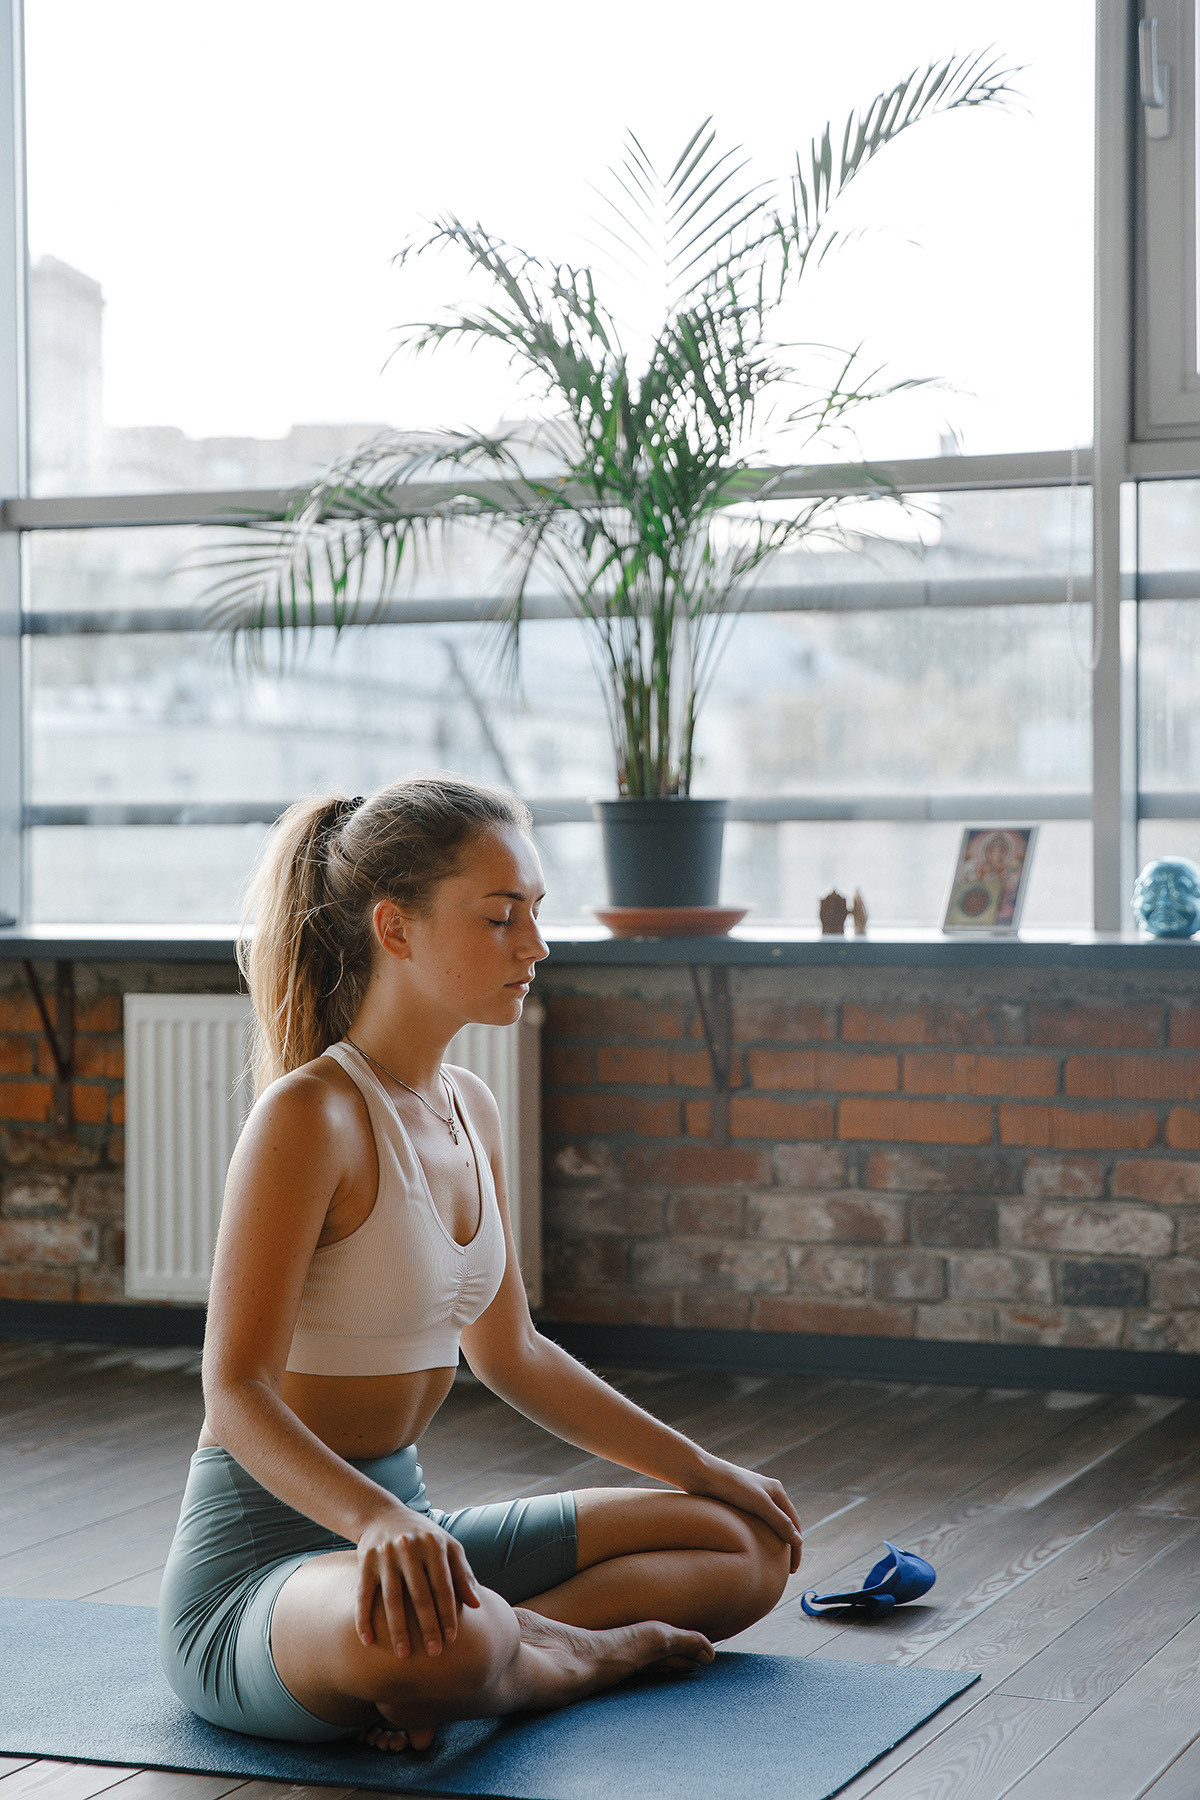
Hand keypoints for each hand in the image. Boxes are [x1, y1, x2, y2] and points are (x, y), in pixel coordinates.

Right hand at [356, 1506, 481, 1658]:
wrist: (383, 1515)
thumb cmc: (423, 1536)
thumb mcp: (447, 1546)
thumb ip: (462, 1574)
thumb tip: (476, 1605)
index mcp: (434, 1544)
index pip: (444, 1585)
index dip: (448, 1613)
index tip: (452, 1638)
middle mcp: (409, 1548)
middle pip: (420, 1595)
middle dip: (427, 1626)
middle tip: (433, 1653)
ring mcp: (386, 1555)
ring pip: (392, 1599)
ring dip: (398, 1629)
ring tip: (403, 1655)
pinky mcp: (366, 1562)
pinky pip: (364, 1595)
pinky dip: (364, 1619)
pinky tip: (368, 1642)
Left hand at [684, 1453, 803, 1571]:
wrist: (701, 1474)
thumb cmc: (732, 1485)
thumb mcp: (759, 1503)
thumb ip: (779, 1522)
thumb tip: (799, 1541)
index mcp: (776, 1491)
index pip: (794, 1522)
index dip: (796, 1546)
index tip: (793, 1568)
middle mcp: (767, 1494)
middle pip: (782, 1525)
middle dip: (786, 1547)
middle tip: (785, 1571)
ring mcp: (752, 1500)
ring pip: (767, 1527)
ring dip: (772, 1544)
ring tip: (770, 1564)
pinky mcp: (738, 1505)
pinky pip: (753, 1526)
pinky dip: (758, 1539)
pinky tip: (753, 1551)